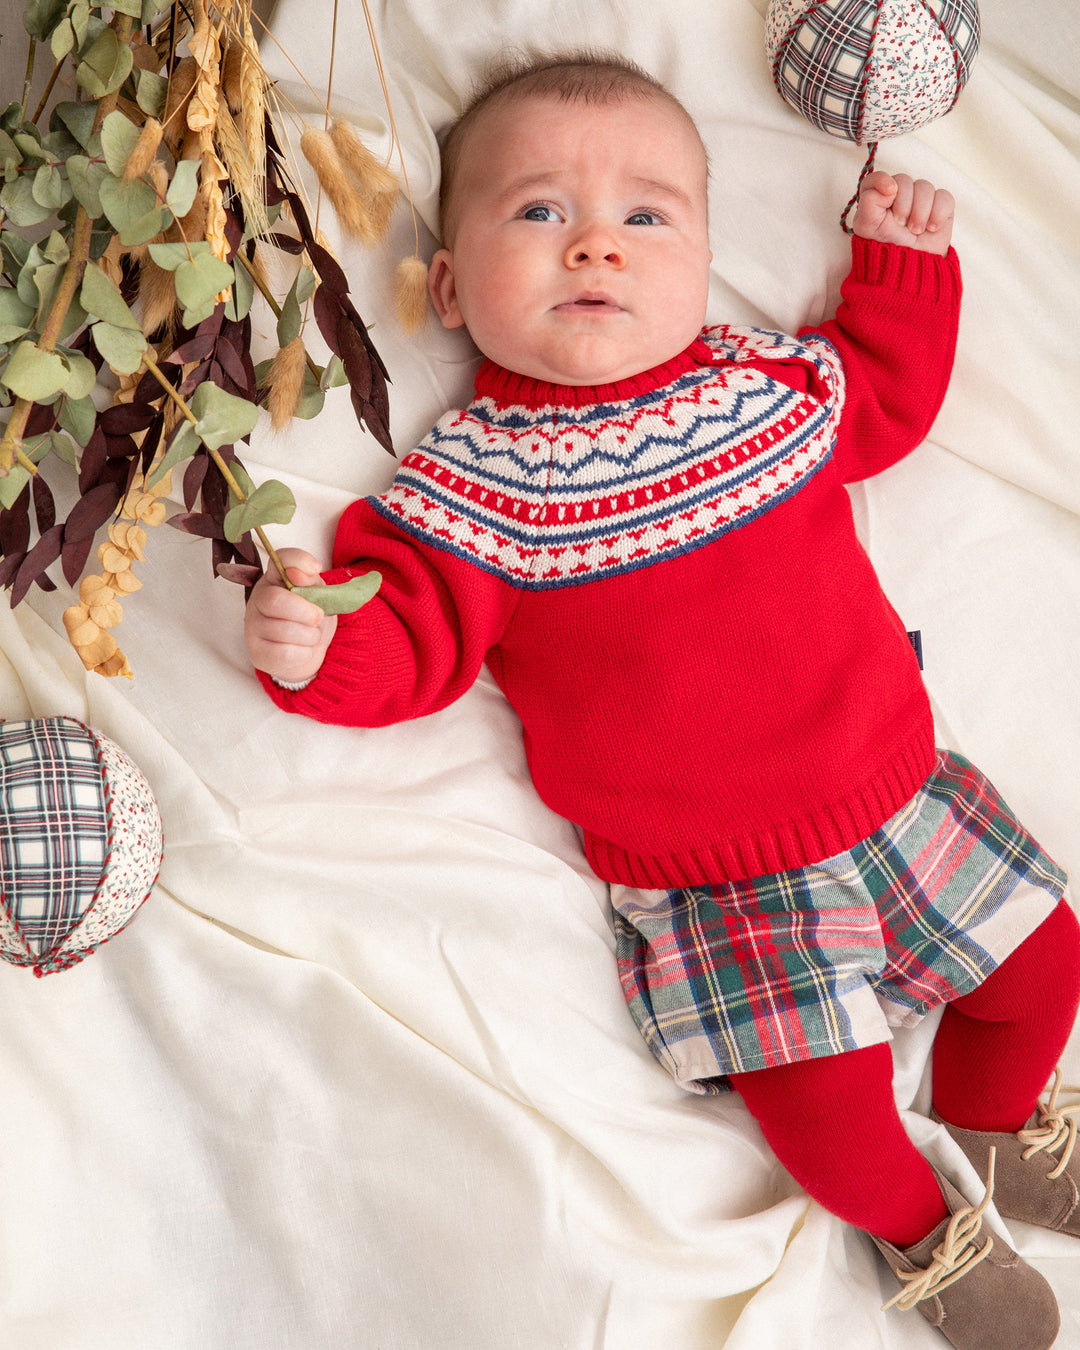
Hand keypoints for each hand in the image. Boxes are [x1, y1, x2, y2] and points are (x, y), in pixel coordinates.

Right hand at [244, 547, 337, 684]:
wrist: (306, 651)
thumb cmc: (310, 619)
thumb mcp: (317, 596)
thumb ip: (310, 582)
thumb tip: (299, 573)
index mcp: (275, 579)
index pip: (280, 559)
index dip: (299, 561)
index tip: (317, 569)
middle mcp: (258, 599)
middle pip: (275, 600)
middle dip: (306, 612)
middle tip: (318, 618)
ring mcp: (254, 627)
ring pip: (283, 631)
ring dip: (310, 635)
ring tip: (311, 635)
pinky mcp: (258, 653)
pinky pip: (285, 653)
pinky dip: (304, 653)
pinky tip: (303, 649)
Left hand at [851, 171, 953, 254]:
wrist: (910, 270)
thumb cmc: (886, 249)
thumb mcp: (868, 228)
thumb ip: (869, 202)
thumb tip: (890, 186)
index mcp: (877, 198)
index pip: (877, 178)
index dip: (882, 181)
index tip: (889, 193)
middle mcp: (898, 195)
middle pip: (904, 180)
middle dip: (903, 205)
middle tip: (901, 225)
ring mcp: (920, 199)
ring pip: (924, 187)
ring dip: (920, 212)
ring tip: (915, 231)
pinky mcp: (940, 205)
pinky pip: (944, 196)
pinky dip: (938, 213)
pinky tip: (931, 228)